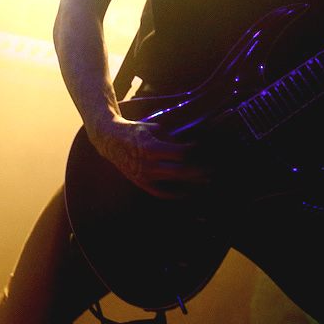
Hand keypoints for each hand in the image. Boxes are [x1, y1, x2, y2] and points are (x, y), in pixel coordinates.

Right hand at [88, 116, 208, 198]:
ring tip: (207, 179)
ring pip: (174, 181)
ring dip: (192, 181)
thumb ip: (170, 139)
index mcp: (152, 147)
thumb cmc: (134, 131)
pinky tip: (187, 192)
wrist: (110, 140)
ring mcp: (145, 175)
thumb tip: (188, 147)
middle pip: (181, 171)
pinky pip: (160, 192)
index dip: (194, 150)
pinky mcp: (141, 182)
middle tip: (213, 168)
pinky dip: (175, 194)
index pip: (181, 153)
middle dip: (200, 170)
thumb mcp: (153, 128)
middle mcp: (149, 164)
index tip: (201, 147)